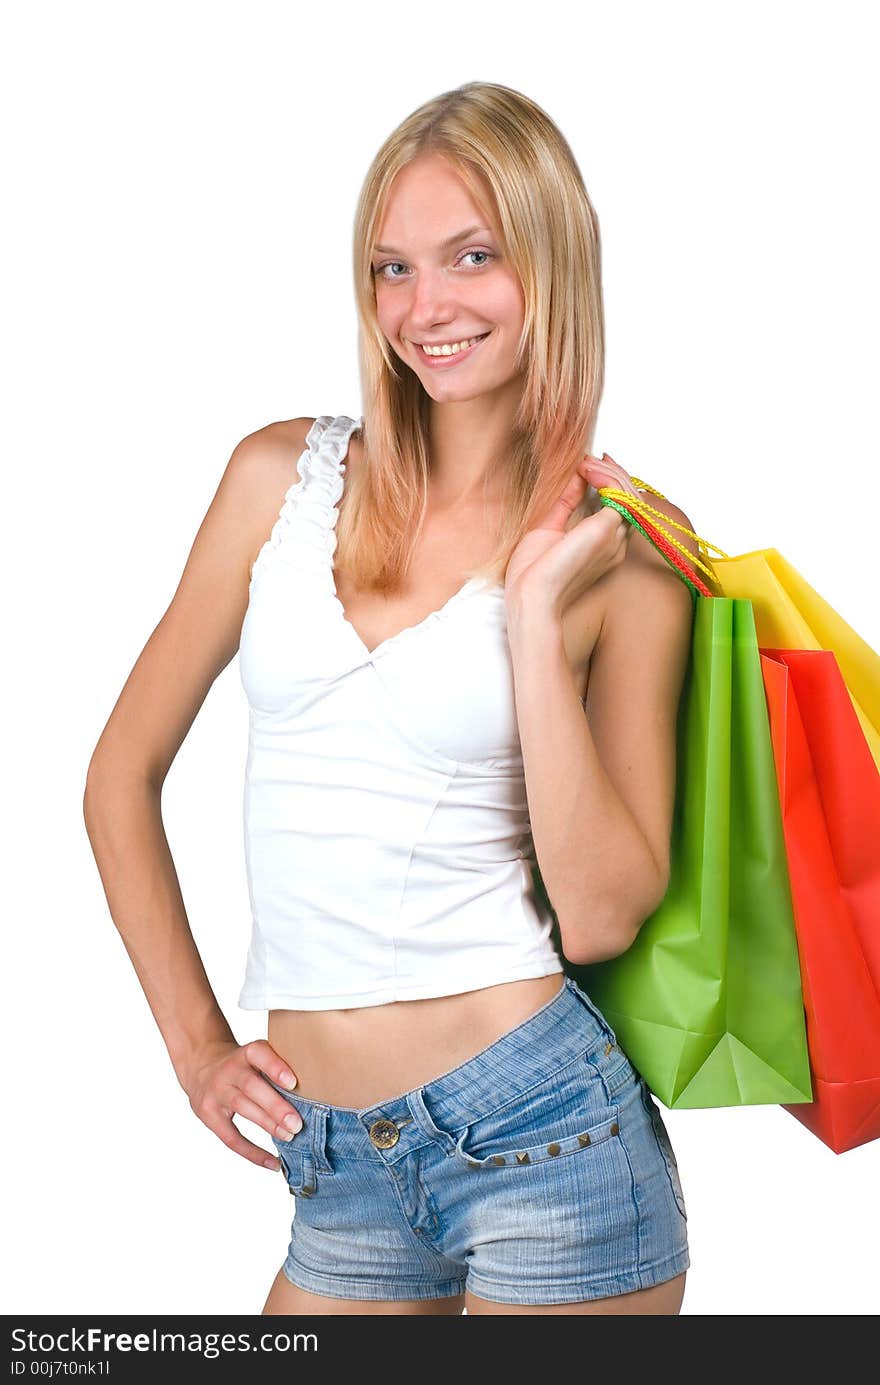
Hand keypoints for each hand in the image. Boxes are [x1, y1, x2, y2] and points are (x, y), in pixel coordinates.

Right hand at [183, 1038, 301, 1171]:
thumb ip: (277, 1067)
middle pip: (251, 1086)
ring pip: (242, 1108)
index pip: (257, 1053)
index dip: (275, 1066)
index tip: (293, 1082)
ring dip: (268, 1124)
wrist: (201, 1065)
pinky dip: (253, 1153)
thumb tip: (315, 1089)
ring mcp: (216, 1093)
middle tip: (298, 1123)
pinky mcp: (209, 1115)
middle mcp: (228, 1070)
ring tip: (290, 1136)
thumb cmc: (242, 1065)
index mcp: (244, 1053)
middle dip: (276, 1106)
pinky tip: (273, 1162)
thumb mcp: (255, 1057)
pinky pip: (231, 1137)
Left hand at [505, 454, 632, 620]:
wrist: (531, 596)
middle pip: (630, 498)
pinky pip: (621, 493)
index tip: (590, 464)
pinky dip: (606, 476)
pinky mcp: (608, 528)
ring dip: (609, 472)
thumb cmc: (533, 574)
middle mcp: (615, 543)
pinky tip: (586, 470)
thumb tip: (576, 475)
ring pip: (631, 493)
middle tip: (590, 459)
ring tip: (586, 463)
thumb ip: (565, 502)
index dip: (611, 482)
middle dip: (613, 473)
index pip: (620, 507)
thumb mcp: (547, 528)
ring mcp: (615, 537)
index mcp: (603, 546)